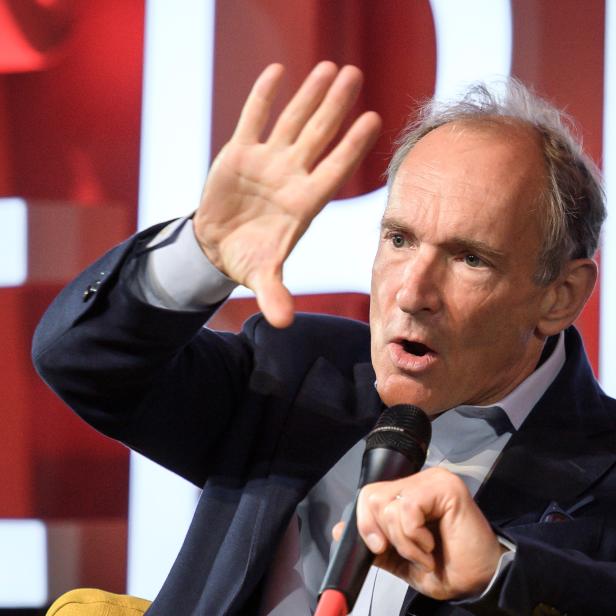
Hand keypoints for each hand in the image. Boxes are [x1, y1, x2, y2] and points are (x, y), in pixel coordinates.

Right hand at [193, 62, 380, 326]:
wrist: (219, 246)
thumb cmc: (249, 259)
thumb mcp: (261, 276)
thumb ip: (274, 294)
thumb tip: (284, 323)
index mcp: (303, 203)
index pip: (333, 170)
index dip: (351, 147)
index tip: (374, 120)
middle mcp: (291, 177)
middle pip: (318, 136)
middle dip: (335, 107)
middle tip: (355, 74)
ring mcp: (267, 162)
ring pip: (292, 122)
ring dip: (308, 95)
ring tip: (330, 67)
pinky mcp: (240, 153)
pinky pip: (253, 120)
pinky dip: (263, 97)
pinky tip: (278, 72)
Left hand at [345, 468, 505, 599]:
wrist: (480, 583)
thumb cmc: (447, 568)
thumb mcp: (401, 560)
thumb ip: (374, 544)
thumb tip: (340, 530)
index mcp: (406, 494)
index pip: (369, 495)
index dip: (365, 523)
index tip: (378, 548)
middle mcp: (418, 481)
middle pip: (372, 497)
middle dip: (385, 534)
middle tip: (410, 552)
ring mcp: (432, 480)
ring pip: (388, 505)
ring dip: (405, 542)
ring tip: (426, 551)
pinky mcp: (444, 486)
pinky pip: (407, 508)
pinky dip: (415, 537)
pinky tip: (432, 545)